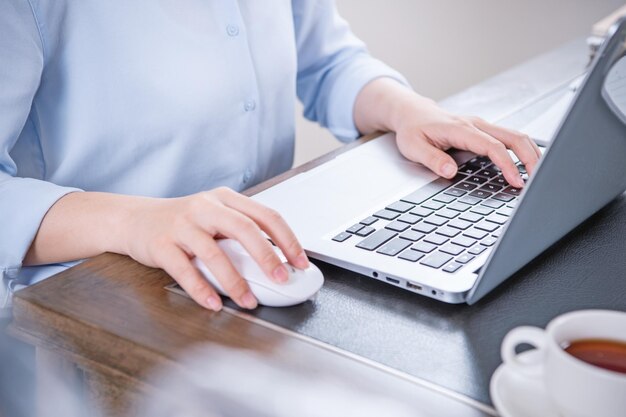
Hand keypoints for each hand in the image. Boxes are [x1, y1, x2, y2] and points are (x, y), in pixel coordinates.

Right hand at [122, 187, 308, 310]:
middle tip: (281, 279)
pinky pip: (185, 270)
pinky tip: (214, 304)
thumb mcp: (215, 217)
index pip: (265, 215)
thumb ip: (241, 233)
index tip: (301, 262)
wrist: (133, 219)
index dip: (288, 240)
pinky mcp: (161, 245)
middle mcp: (205, 207)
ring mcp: (182, 225)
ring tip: (248, 301)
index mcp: (225, 199)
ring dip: (235, 281)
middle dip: (267, 257)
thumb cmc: (183, 222)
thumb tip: (278, 262)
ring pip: (214, 253)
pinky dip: (202, 290)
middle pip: (244, 229)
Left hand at [354, 78, 540, 187]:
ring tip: (539, 174)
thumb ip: (432, 159)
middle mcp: (476, 124)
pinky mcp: (484, 130)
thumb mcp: (413, 147)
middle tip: (539, 180)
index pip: (492, 146)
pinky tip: (528, 164)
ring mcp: (482, 126)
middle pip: (513, 137)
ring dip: (531, 153)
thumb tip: (450, 171)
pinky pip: (509, 138)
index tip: (516, 180)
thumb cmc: (412, 129)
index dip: (507, 164)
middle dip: (530, 157)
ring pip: (516, 135)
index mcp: (460, 129)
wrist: (412, 112)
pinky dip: (523, 150)